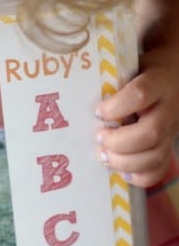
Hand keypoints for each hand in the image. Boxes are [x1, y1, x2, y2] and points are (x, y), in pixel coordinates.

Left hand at [95, 47, 178, 186]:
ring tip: (103, 155)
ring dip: (124, 162)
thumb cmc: (140, 73)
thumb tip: (76, 99)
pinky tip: (121, 171)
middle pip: (151, 132)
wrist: (174, 76)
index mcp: (158, 82)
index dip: (117, 107)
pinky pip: (159, 170)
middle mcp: (169, 109)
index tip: (98, 112)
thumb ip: (111, 82)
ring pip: (155, 156)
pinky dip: (138, 176)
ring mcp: (171, 131)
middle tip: (98, 138)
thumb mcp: (128, 68)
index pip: (141, 94)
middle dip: (119, 142)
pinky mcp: (168, 147)